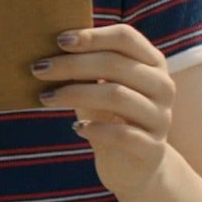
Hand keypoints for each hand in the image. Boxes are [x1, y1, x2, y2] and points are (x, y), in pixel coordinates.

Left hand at [34, 25, 175, 194]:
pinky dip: (94, 128)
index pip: (125, 37)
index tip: (59, 40)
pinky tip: (76, 127)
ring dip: (75, 94)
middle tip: (38, 69)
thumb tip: (44, 45)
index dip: (92, 36)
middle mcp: (162, 86)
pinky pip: (122, 134)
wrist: (132, 165)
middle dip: (72, 65)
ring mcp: (160, 117)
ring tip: (45, 98)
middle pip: (116, 64)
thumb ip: (83, 67)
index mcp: (151, 63)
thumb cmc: (108, 116)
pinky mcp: (153, 148)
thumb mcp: (97, 87)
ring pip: (117, 96)